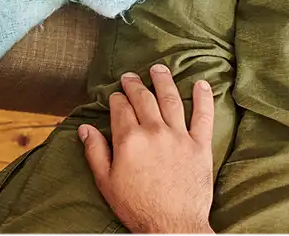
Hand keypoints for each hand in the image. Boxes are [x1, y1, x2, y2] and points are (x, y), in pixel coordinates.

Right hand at [79, 65, 216, 235]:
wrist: (173, 225)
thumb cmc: (136, 206)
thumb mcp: (105, 181)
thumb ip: (95, 151)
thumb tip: (84, 128)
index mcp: (128, 139)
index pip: (120, 107)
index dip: (116, 98)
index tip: (115, 95)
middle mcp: (154, 132)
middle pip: (144, 99)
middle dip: (135, 84)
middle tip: (130, 76)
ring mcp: (179, 137)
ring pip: (171, 100)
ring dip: (164, 81)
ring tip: (159, 69)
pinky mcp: (200, 147)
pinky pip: (204, 117)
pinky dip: (203, 99)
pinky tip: (202, 85)